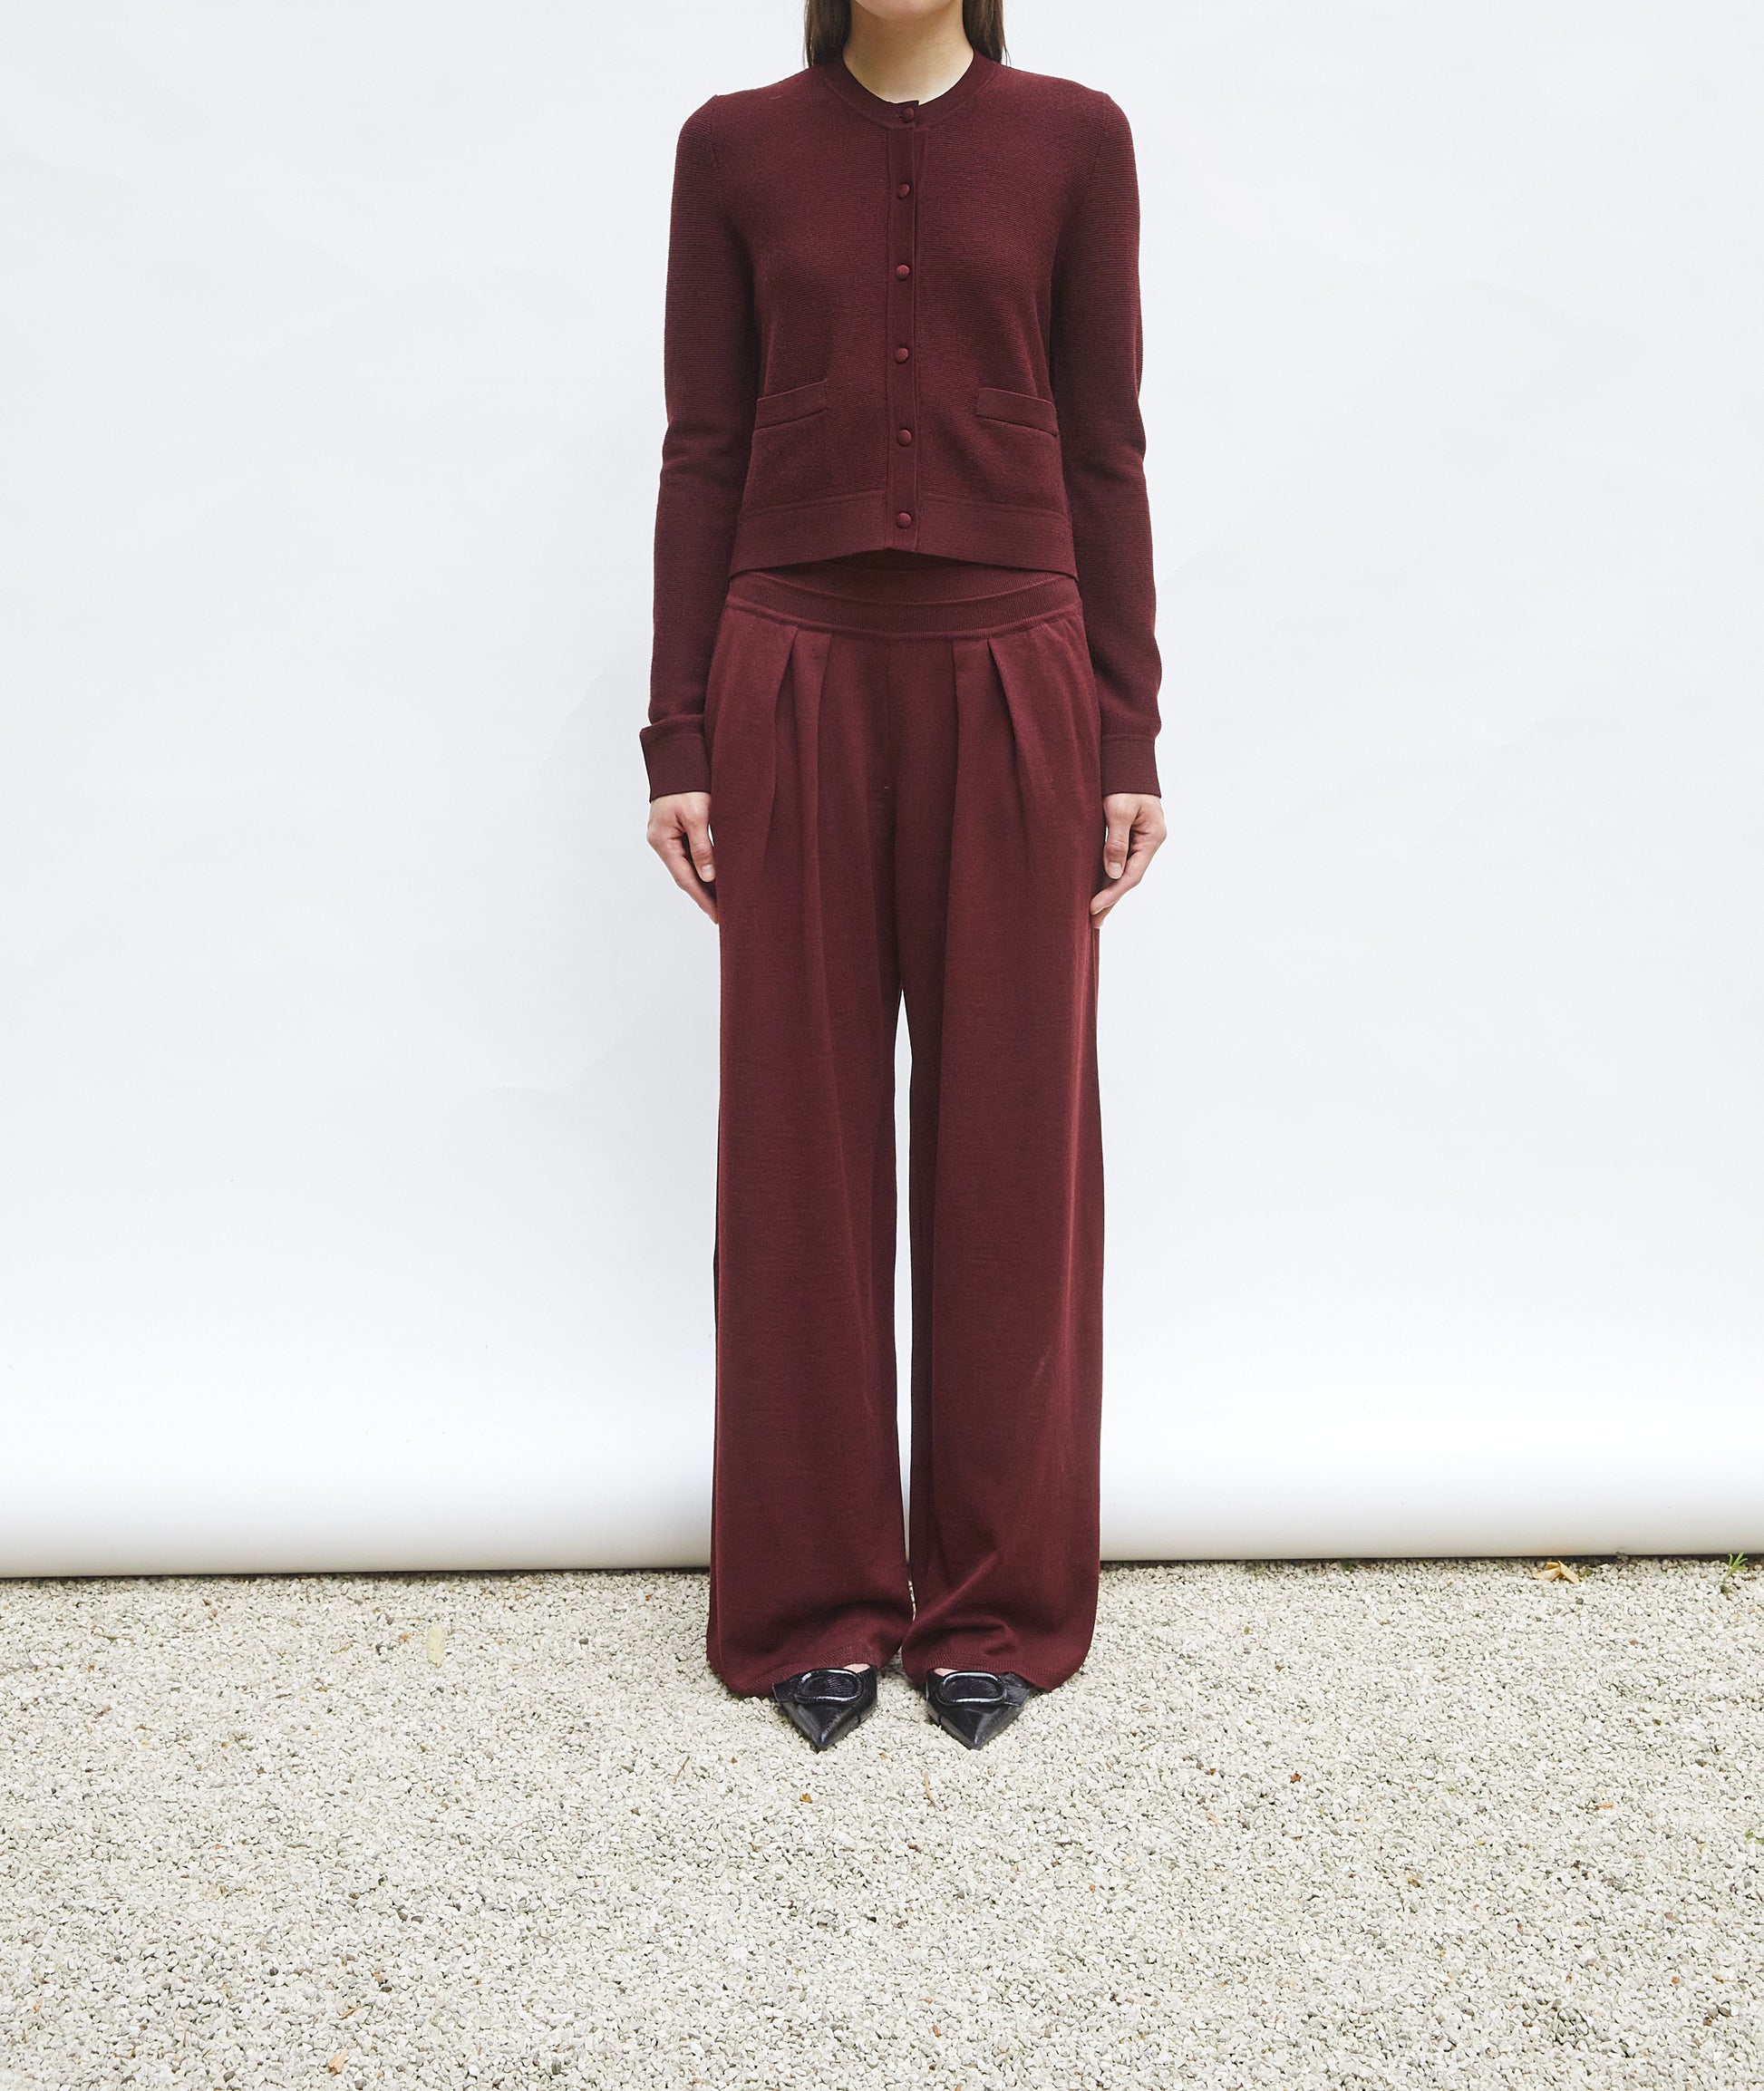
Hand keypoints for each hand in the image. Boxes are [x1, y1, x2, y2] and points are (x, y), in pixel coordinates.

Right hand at [647, 790, 717, 922]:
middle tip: (722, 915)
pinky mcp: (673, 830)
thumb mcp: (698, 817)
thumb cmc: (687, 784)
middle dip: (703, 896)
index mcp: (662, 840)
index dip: (702, 899)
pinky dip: (701, 867)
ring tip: (721, 901)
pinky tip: (714, 877)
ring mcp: (665, 836)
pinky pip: (688, 854)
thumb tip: (708, 877)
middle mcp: (661, 841)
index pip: (685, 878)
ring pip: (686, 867)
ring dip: (703, 884)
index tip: (717, 915)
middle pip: (684, 876)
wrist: (677, 758)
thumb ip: (702, 848)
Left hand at [1090, 792, 1165, 919]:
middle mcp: (1149, 842)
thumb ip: (1116, 842)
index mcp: (1152, 838)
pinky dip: (1108, 875)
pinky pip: (1119, 861)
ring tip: (1094, 913)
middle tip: (1093, 922)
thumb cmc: (1124, 782)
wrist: (1128, 759)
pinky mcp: (1130, 836)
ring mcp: (1141, 840)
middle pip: (1129, 878)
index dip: (1112, 893)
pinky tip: (1098, 887)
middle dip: (1111, 900)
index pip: (1132, 875)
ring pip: (1123, 872)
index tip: (1093, 907)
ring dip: (1109, 890)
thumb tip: (1113, 873)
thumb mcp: (1118, 811)